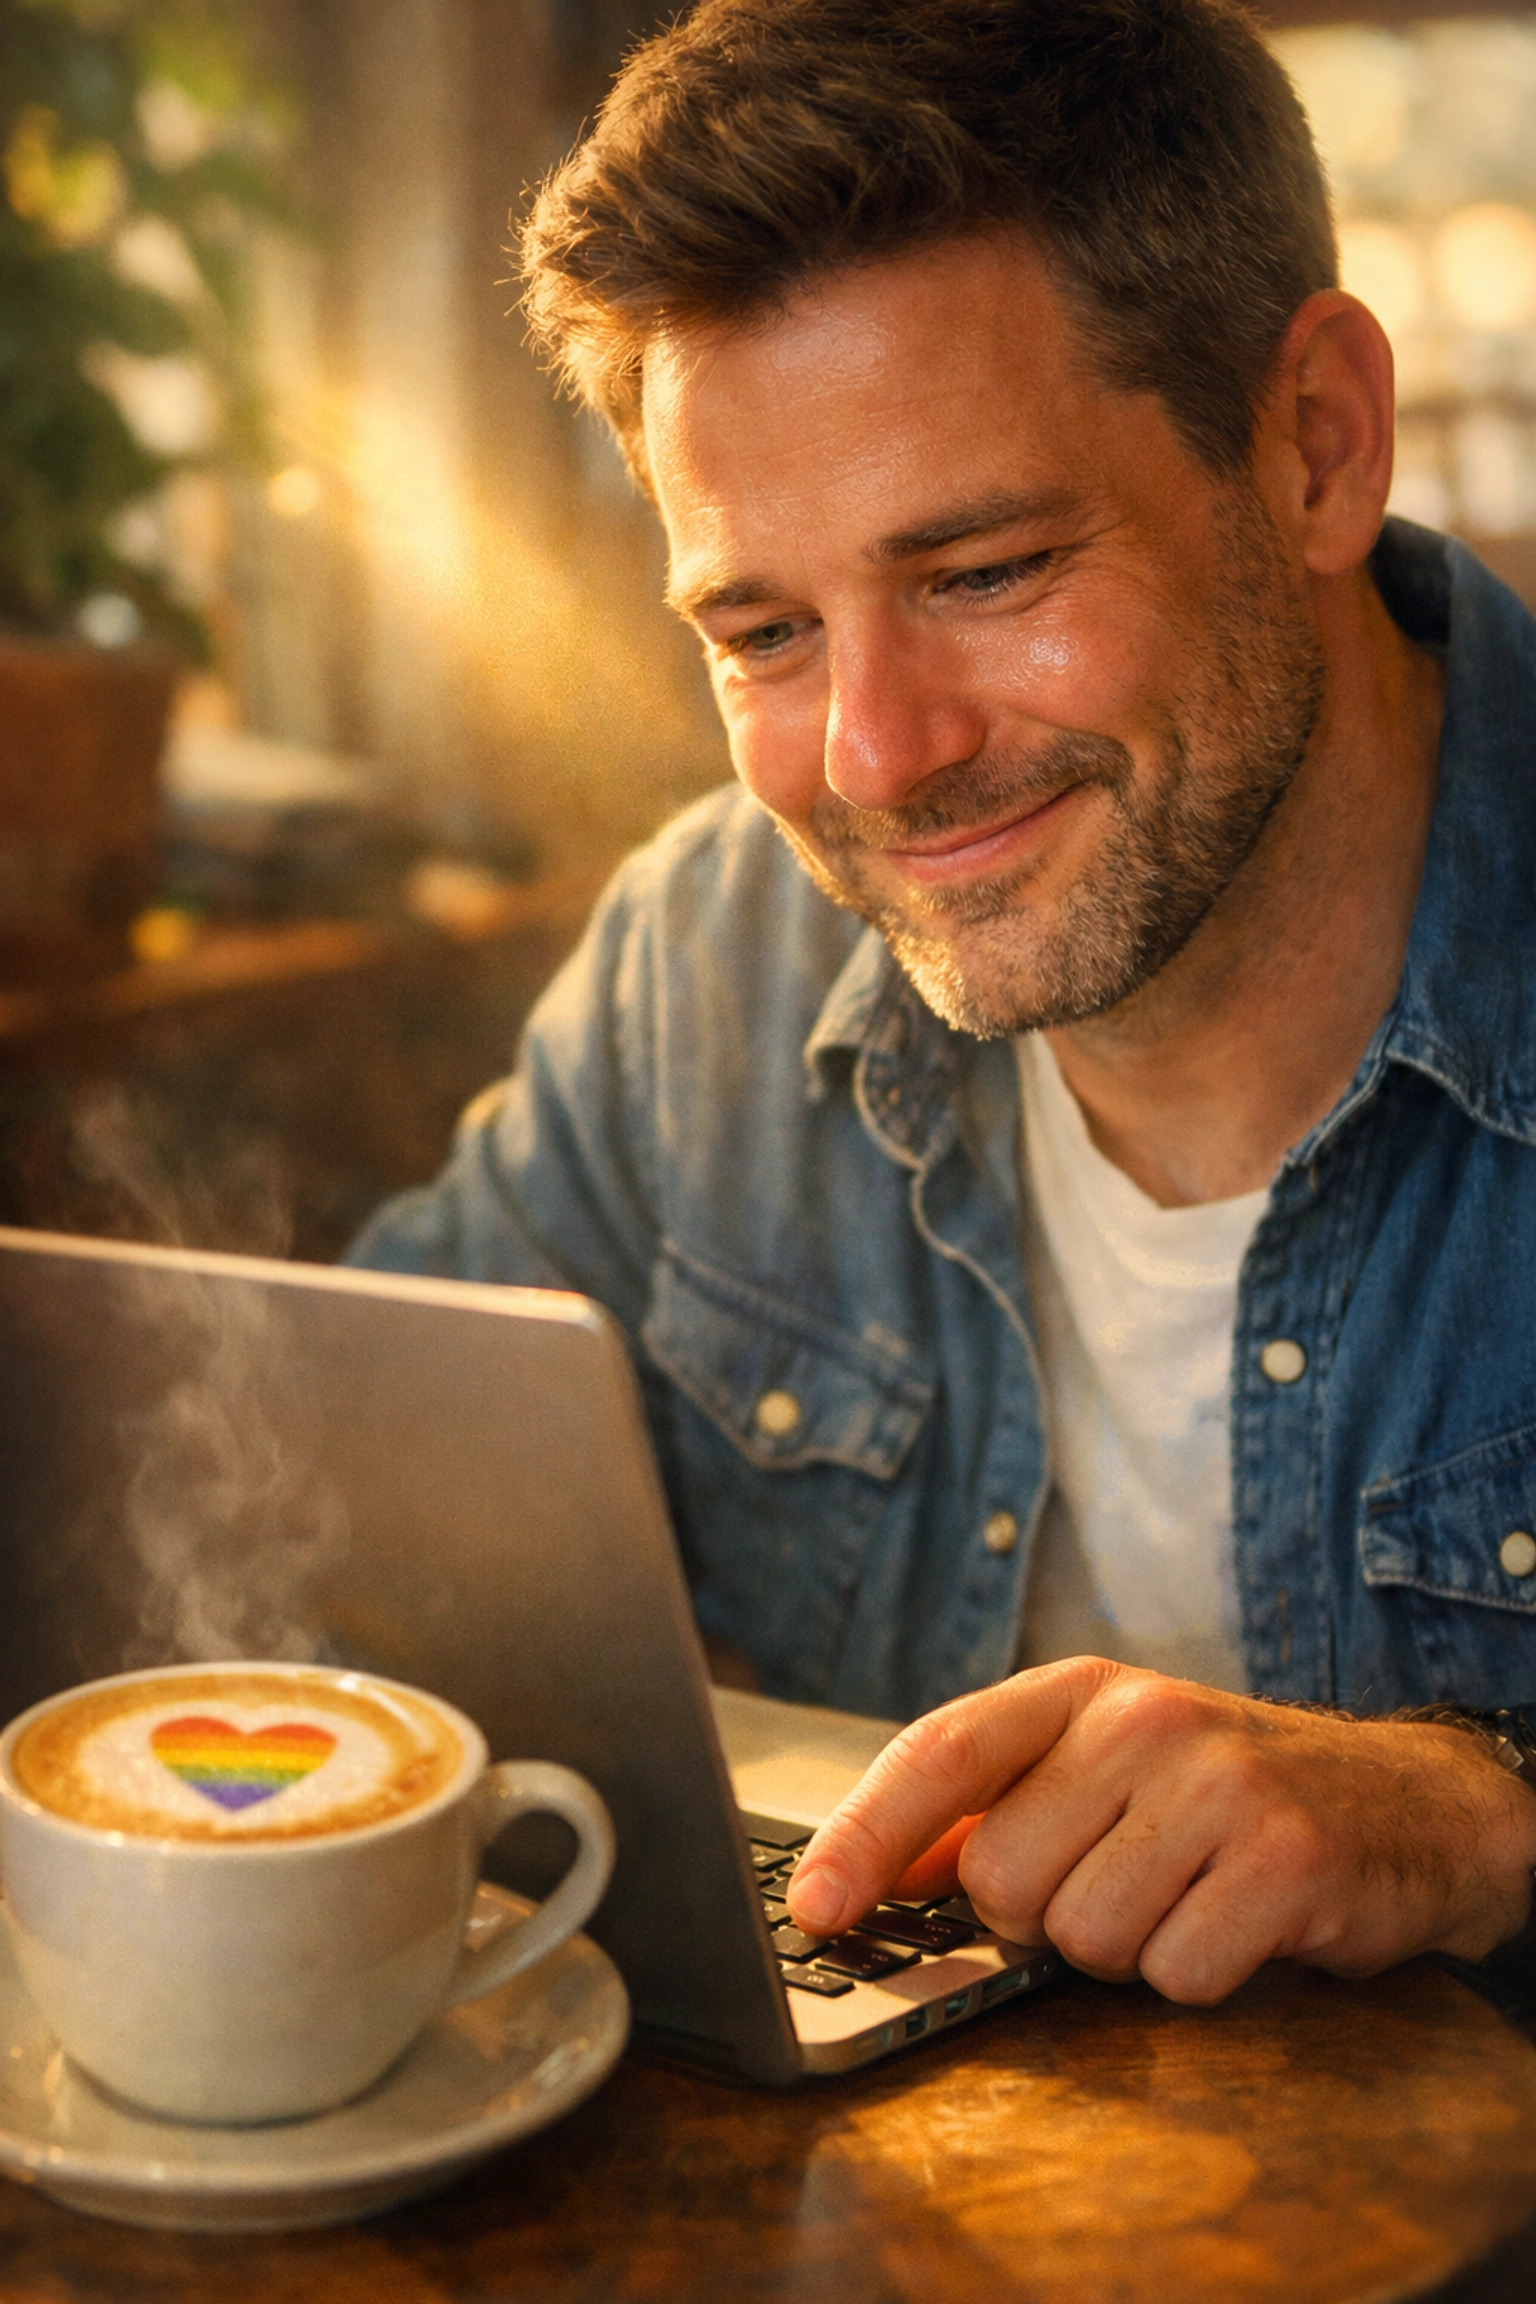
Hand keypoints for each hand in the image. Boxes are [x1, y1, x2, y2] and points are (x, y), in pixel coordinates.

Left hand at [784, 1659, 1535, 2001]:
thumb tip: (864, 1874)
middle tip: (1116, 1882)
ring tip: (1182, 1897)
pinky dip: (1199, 1976)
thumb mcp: (1102, 1768)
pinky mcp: (1284, 1859)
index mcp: (1079, 1691)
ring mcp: (1216, 1784)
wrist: (1404, 1801)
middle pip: (1002, 1880)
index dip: (864, 1836)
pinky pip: (1176, 1976)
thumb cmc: (1223, 1791)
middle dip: (1041, 1915)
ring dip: (1125, 1949)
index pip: (942, 1753)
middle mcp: (1141, 1721)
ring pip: (1084, 1939)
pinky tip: (1236, 1925)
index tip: (812, 1910)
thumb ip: (990, 1810)